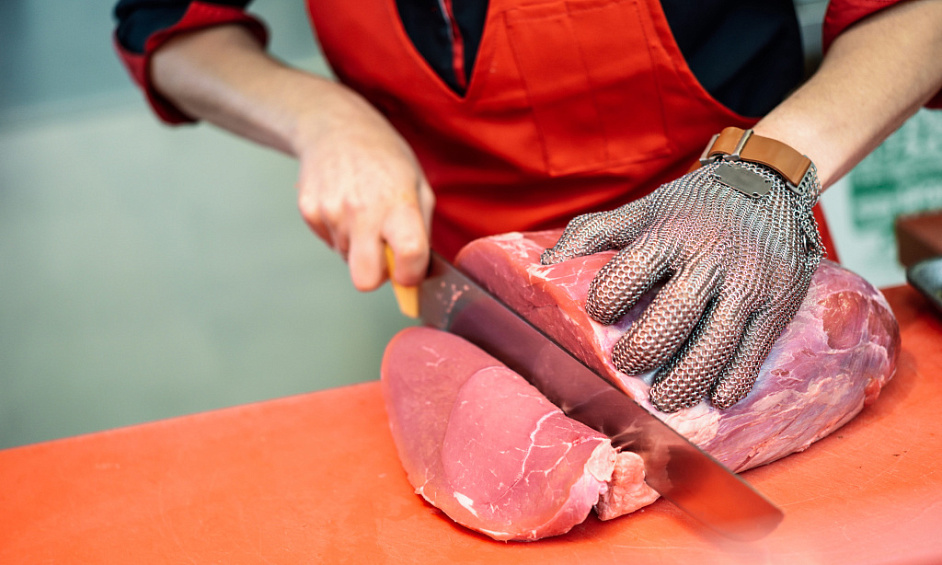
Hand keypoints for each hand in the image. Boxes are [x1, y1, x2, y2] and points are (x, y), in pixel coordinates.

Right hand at [149, 25, 433, 291]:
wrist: (334, 125)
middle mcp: (362, 211)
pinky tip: (344, 204)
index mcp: (397, 202)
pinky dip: (340, 232)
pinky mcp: (309, 212)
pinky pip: (330, 242)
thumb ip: (421, 230)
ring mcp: (331, 212)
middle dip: (377, 276)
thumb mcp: (418, 184)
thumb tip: (419, 273)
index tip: (410, 270)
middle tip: (384, 253)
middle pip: (365, 280)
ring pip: (348, 259)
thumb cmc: (383, 156)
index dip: (411, 274)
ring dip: (359, 245)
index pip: (408, 256)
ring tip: (362, 210)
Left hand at [541, 160, 822, 411]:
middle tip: (626, 366)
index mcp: (669, 234)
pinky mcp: (779, 303)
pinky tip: (715, 396)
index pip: (628, 275)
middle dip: (642, 351)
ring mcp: (749, 283)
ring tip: (664, 399)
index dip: (607, 302)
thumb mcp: (644, 208)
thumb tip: (546, 262)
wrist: (770, 183)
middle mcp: (711, 258)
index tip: (601, 317)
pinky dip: (734, 379)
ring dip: (685, 380)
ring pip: (715, 344)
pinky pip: (755, 351)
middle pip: (672, 318)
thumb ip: (594, 233)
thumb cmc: (693, 205)